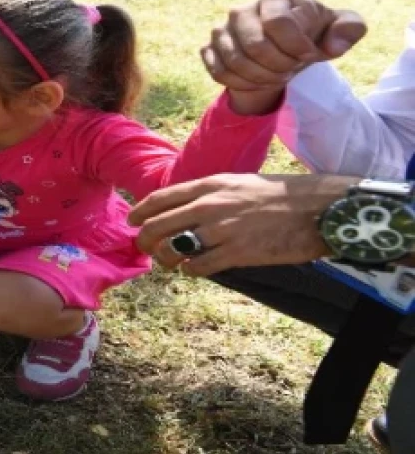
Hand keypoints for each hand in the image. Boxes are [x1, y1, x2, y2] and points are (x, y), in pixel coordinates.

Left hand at [126, 173, 359, 276]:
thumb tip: (185, 209)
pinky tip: (194, 269)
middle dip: (144, 241)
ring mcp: (221, 230)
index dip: (140, 212)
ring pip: (172, 249)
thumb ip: (210, 194)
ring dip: (165, 259)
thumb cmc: (281, 195)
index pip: (159, 198)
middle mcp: (209, 205)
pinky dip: (190, 270)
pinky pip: (198, 267)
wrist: (319, 208)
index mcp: (210, 185)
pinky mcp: (237, 253)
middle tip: (147, 249)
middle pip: (156, 226)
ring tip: (171, 262)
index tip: (133, 221)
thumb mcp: (239, 183)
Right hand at [203, 0, 367, 112]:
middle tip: (292, 69)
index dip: (297, 47)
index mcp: (274, 0)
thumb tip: (333, 47)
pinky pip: (220, 73)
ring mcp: (221, 30)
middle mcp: (241, 11)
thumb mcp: (341, 28)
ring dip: (262, 77)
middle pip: (255, 46)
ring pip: (236, 62)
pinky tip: (258, 80)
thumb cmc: (312, 34)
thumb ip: (350, 28)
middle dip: (280, 66)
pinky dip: (242, 83)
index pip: (278, 23)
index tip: (310, 55)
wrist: (283, 48)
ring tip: (277, 75)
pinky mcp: (209, 49)